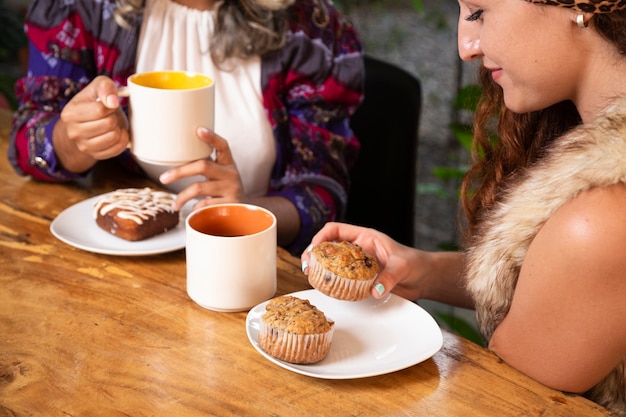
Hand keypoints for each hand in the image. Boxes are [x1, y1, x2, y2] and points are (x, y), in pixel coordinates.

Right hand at [56, 76, 128, 170]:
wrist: (87, 124)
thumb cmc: (94, 103)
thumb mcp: (98, 86)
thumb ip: (105, 86)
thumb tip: (112, 102)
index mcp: (69, 113)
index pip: (100, 110)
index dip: (110, 105)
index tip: (107, 105)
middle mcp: (73, 132)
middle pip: (108, 124)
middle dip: (113, 117)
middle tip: (109, 115)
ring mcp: (84, 146)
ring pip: (114, 137)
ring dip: (118, 128)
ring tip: (112, 124)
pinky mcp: (96, 155)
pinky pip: (118, 148)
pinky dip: (122, 139)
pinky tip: (117, 133)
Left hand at [159, 127, 247, 210]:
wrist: (243, 213)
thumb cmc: (224, 191)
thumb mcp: (220, 176)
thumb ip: (206, 167)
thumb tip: (175, 156)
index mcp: (228, 164)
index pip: (223, 146)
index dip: (212, 137)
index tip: (199, 130)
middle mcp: (232, 174)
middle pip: (203, 166)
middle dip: (180, 172)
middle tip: (163, 178)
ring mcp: (232, 189)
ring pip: (199, 188)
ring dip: (182, 196)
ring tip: (175, 204)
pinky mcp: (229, 205)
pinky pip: (204, 204)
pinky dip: (195, 207)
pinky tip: (194, 209)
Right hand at [301, 222, 426, 300]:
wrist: (423, 278)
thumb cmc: (415, 264)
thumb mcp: (402, 267)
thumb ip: (389, 277)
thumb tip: (375, 289)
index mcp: (365, 236)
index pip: (335, 230)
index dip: (321, 237)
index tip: (314, 250)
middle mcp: (358, 248)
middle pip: (328, 245)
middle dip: (313, 253)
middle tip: (306, 267)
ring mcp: (357, 263)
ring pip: (332, 262)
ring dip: (319, 268)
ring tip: (311, 277)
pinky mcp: (360, 278)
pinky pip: (340, 277)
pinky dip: (331, 281)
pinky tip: (327, 289)